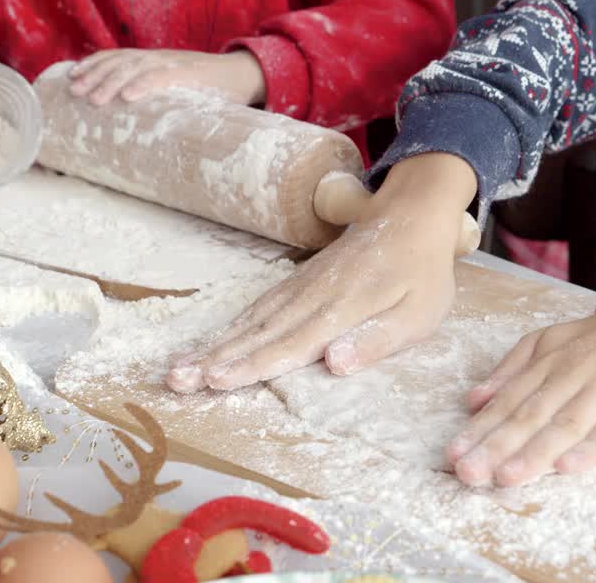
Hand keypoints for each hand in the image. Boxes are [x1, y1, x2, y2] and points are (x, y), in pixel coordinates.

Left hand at [67, 49, 265, 106]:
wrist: (243, 75)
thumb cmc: (210, 86)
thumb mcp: (178, 86)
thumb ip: (157, 93)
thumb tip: (133, 116)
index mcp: (155, 59)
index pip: (117, 56)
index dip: (94, 63)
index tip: (72, 75)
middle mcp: (159, 57)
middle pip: (119, 61)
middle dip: (94, 75)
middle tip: (74, 91)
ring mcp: (173, 64)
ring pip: (134, 68)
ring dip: (111, 83)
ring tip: (94, 99)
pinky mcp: (189, 75)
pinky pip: (162, 77)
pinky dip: (143, 85)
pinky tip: (127, 96)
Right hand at [166, 153, 477, 392]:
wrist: (410, 214)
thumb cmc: (421, 274)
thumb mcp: (418, 314)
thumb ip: (376, 340)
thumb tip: (334, 365)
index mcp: (342, 307)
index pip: (290, 343)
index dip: (252, 364)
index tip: (216, 380)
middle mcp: (312, 296)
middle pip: (258, 333)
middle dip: (215, 359)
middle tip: (174, 380)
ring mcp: (301, 286)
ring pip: (251, 320)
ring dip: (214, 346)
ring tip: (178, 369)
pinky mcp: (298, 282)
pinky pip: (259, 307)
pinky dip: (232, 327)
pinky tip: (213, 344)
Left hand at [446, 299, 595, 487]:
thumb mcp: (549, 341)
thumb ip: (511, 370)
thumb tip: (473, 400)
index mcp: (547, 361)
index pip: (509, 400)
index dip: (481, 429)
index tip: (454, 454)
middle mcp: (572, 372)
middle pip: (531, 414)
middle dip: (498, 446)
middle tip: (469, 473)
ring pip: (567, 423)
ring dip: (536, 452)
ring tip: (508, 477)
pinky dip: (592, 448)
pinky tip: (568, 467)